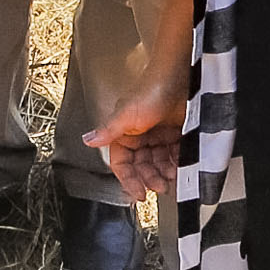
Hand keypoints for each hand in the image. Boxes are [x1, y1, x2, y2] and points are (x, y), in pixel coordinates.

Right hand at [86, 74, 187, 206]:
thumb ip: (109, 130)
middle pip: (142, 166)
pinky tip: (182, 168)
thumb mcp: (126, 113)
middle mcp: (140, 135)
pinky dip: (178, 163)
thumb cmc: (152, 89)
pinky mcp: (176, 132)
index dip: (129, 180)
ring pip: (159, 163)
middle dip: (150, 178)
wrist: (181, 74)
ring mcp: (159, 134)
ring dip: (165, 173)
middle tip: (160, 187)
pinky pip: (174, 154)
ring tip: (172, 178)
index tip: (139, 194)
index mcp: (124, 132)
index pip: (122, 163)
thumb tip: (88, 141)